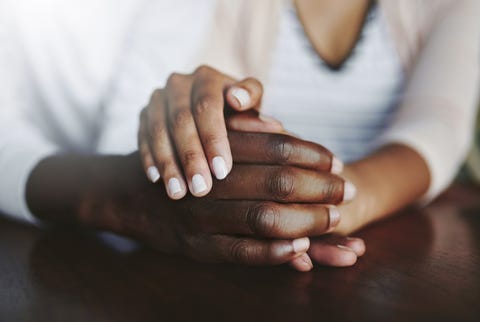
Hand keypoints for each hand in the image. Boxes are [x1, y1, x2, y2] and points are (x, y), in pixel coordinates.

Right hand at [115, 132, 357, 270]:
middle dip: (320, 187)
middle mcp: (208, 181)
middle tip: (347, 189)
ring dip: (305, 220)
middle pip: (276, 181)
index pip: (275, 146)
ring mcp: (201, 217)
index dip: (311, 153)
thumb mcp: (202, 137)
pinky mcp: (194, 248)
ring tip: (334, 218)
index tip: (337, 160)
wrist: (126, 192)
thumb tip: (284, 127)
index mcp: (213, 147)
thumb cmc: (177, 159)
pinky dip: (274, 251)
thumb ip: (241, 130)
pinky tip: (300, 248)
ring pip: (263, 217)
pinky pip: (240, 252)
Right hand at [138, 65, 318, 198]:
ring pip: (158, 129)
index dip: (214, 138)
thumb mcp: (252, 110)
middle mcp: (180, 83)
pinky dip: (149, 158)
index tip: (223, 171)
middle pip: (181, 119)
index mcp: (209, 78)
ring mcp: (159, 98)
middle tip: (201, 189)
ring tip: (178, 193)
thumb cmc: (238, 115)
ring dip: (168, 162)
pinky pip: (141, 136)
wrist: (209, 114)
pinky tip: (156, 180)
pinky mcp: (144, 114)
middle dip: (191, 156)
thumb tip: (263, 118)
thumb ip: (256, 112)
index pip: (208, 105)